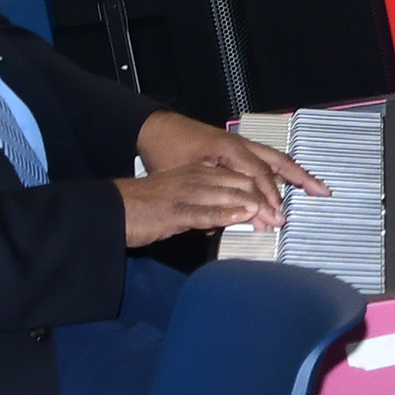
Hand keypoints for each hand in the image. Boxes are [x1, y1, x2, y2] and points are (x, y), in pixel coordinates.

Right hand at [118, 162, 283, 247]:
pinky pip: (206, 211)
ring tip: (272, 222)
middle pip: (240, 185)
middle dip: (265, 202)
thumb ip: (207, 203)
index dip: (262, 192)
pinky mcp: (175, 211)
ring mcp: (186, 193)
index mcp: (198, 172)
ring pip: (228, 196)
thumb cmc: (145, 206)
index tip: (277, 208)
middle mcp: (196, 178)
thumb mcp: (181, 197)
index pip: (239, 178)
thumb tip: (231, 215)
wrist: (113, 208)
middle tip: (281, 218)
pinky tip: (243, 218)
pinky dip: (227, 214)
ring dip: (254, 210)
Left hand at [136, 109, 327, 204]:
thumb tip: (222, 223)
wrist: (153, 129)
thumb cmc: (165, 149)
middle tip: (323, 192)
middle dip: (302, 177)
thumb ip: (203, 199)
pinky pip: (265, 158)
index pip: (260, 175)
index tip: (278, 216)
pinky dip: (281, 169)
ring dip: (296, 172)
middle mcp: (240, 144)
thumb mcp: (182, 177)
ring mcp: (240, 144)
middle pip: (278, 161)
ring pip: (275, 158)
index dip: (270, 197)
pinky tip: (288, 179)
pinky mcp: (235, 148)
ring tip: (315, 186)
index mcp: (230, 149)